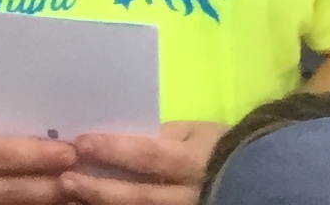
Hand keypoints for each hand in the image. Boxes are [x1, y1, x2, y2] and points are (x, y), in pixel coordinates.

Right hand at [0, 85, 78, 204]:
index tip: (72, 151)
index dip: (40, 155)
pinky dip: (18, 204)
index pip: (3, 155)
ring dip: (41, 200)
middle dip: (52, 186)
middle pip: (12, 191)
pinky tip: (41, 198)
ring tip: (73, 192)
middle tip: (86, 176)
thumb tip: (29, 114)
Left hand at [62, 122, 225, 204]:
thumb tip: (118, 132)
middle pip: (141, 196)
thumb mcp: (197, 133)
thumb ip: (162, 134)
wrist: (265, 179)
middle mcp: (188, 194)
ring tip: (74, 201)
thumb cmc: (223, 149)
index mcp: (192, 162)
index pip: (149, 154)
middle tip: (64, 181)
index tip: (80, 143)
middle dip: (100, 190)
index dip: (114, 150)